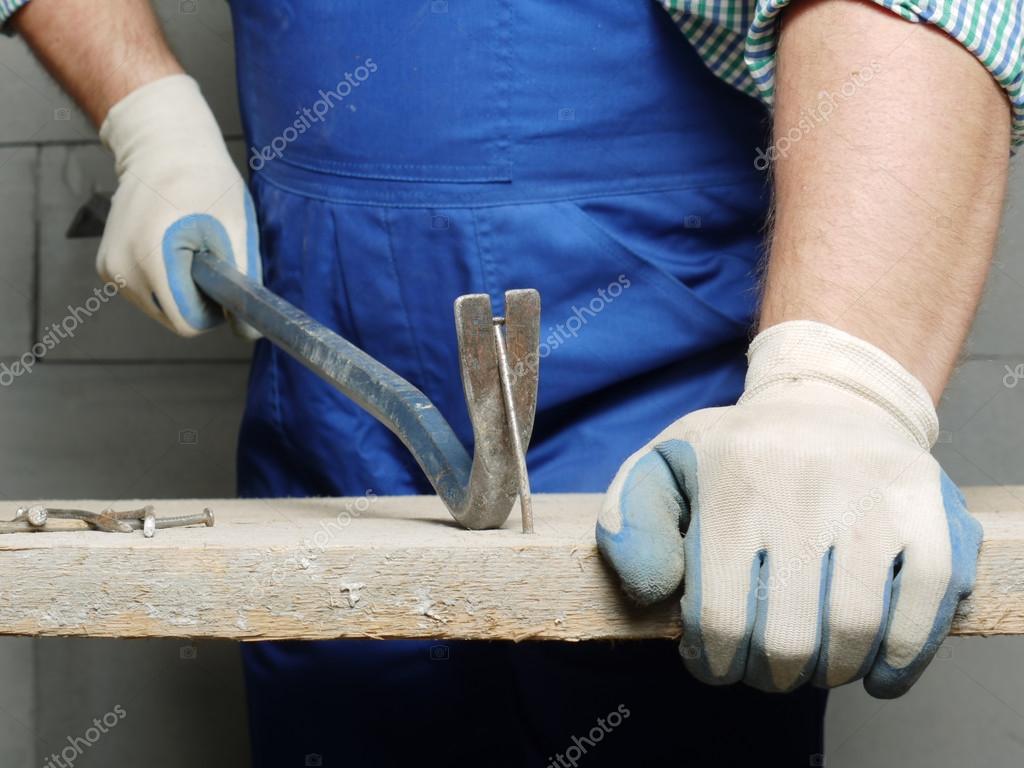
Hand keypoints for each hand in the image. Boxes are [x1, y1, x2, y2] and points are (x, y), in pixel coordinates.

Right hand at [97, 75, 260, 335]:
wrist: (163, 146)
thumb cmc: (204, 181)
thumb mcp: (236, 230)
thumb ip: (243, 282)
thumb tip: (248, 331)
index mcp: (150, 258)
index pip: (187, 322)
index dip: (213, 309)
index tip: (223, 279)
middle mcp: (120, 269)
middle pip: (173, 318)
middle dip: (197, 298)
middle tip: (208, 256)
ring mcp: (109, 268)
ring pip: (160, 308)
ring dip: (182, 288)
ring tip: (188, 246)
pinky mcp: (107, 266)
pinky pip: (146, 293)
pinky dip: (165, 280)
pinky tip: (171, 246)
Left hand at [597, 321, 981, 697]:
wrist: (832, 400)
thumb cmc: (739, 453)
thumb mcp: (665, 465)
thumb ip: (630, 521)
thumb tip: (654, 590)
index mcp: (730, 479)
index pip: (720, 619)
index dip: (715, 663)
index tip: (717, 662)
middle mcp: (801, 484)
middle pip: (787, 638)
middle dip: (771, 673)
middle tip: (767, 664)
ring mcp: (871, 495)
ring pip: (854, 632)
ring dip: (831, 671)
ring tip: (816, 664)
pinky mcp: (926, 505)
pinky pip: (926, 607)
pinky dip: (901, 658)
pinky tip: (877, 670)